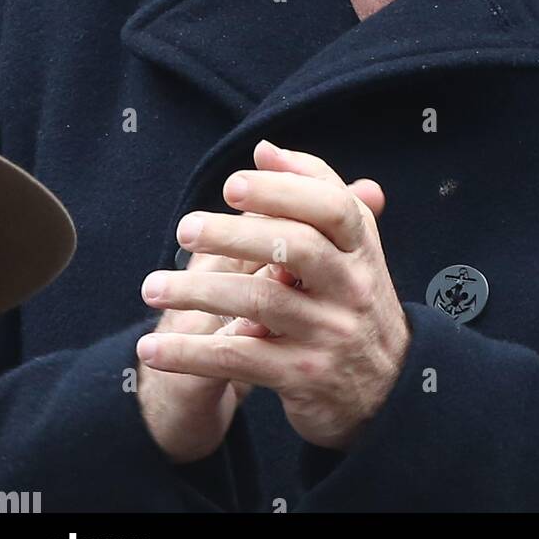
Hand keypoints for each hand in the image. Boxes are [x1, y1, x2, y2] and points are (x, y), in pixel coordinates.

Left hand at [136, 143, 409, 451]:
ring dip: (198, 291)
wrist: (386, 388)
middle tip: (185, 227)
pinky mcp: (303, 377)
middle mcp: (353, 286)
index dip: (283, 190)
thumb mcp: (348, 247)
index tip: (232, 184)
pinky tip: (152, 347)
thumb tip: (263, 150)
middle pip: (297, 247)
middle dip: (235, 234)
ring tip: (152, 287)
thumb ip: (312, 193)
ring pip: (262, 300)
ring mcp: (330, 333)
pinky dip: (190, 353)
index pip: (333, 207)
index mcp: (361, 247)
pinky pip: (239, 359)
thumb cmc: (349, 298)